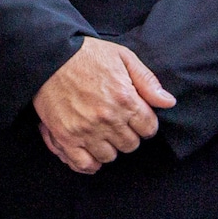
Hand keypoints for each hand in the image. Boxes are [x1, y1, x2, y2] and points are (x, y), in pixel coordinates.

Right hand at [33, 38, 176, 173]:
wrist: (49, 56)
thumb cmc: (87, 54)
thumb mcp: (123, 57)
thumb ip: (148, 81)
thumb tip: (169, 102)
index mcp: (125, 99)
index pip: (149, 129)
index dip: (144, 123)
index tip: (135, 118)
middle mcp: (108, 118)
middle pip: (130, 145)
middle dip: (127, 135)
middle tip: (117, 123)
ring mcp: (86, 130)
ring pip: (110, 156)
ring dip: (108, 147)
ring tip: (101, 133)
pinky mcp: (66, 137)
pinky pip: (84, 164)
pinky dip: (90, 163)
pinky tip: (91, 152)